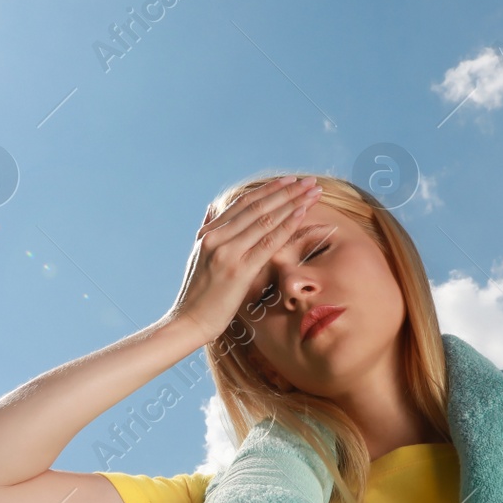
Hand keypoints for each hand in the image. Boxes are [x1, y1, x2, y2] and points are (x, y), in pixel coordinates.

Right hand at [164, 175, 322, 346]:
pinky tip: (301, 214)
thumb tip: (211, 211)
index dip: (269, 190)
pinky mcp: (238, 270)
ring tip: (313, 192)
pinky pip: (268, 243)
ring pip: (265, 220)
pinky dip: (286, 226)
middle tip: (309, 181)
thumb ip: (208, 233)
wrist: (189, 321)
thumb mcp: (197, 258)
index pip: (243, 204)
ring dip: (293, 203)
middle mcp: (217, 238)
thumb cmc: (198, 295)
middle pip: (257, 207)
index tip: (290, 181)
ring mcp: (227, 252)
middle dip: (287, 192)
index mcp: (209, 234)